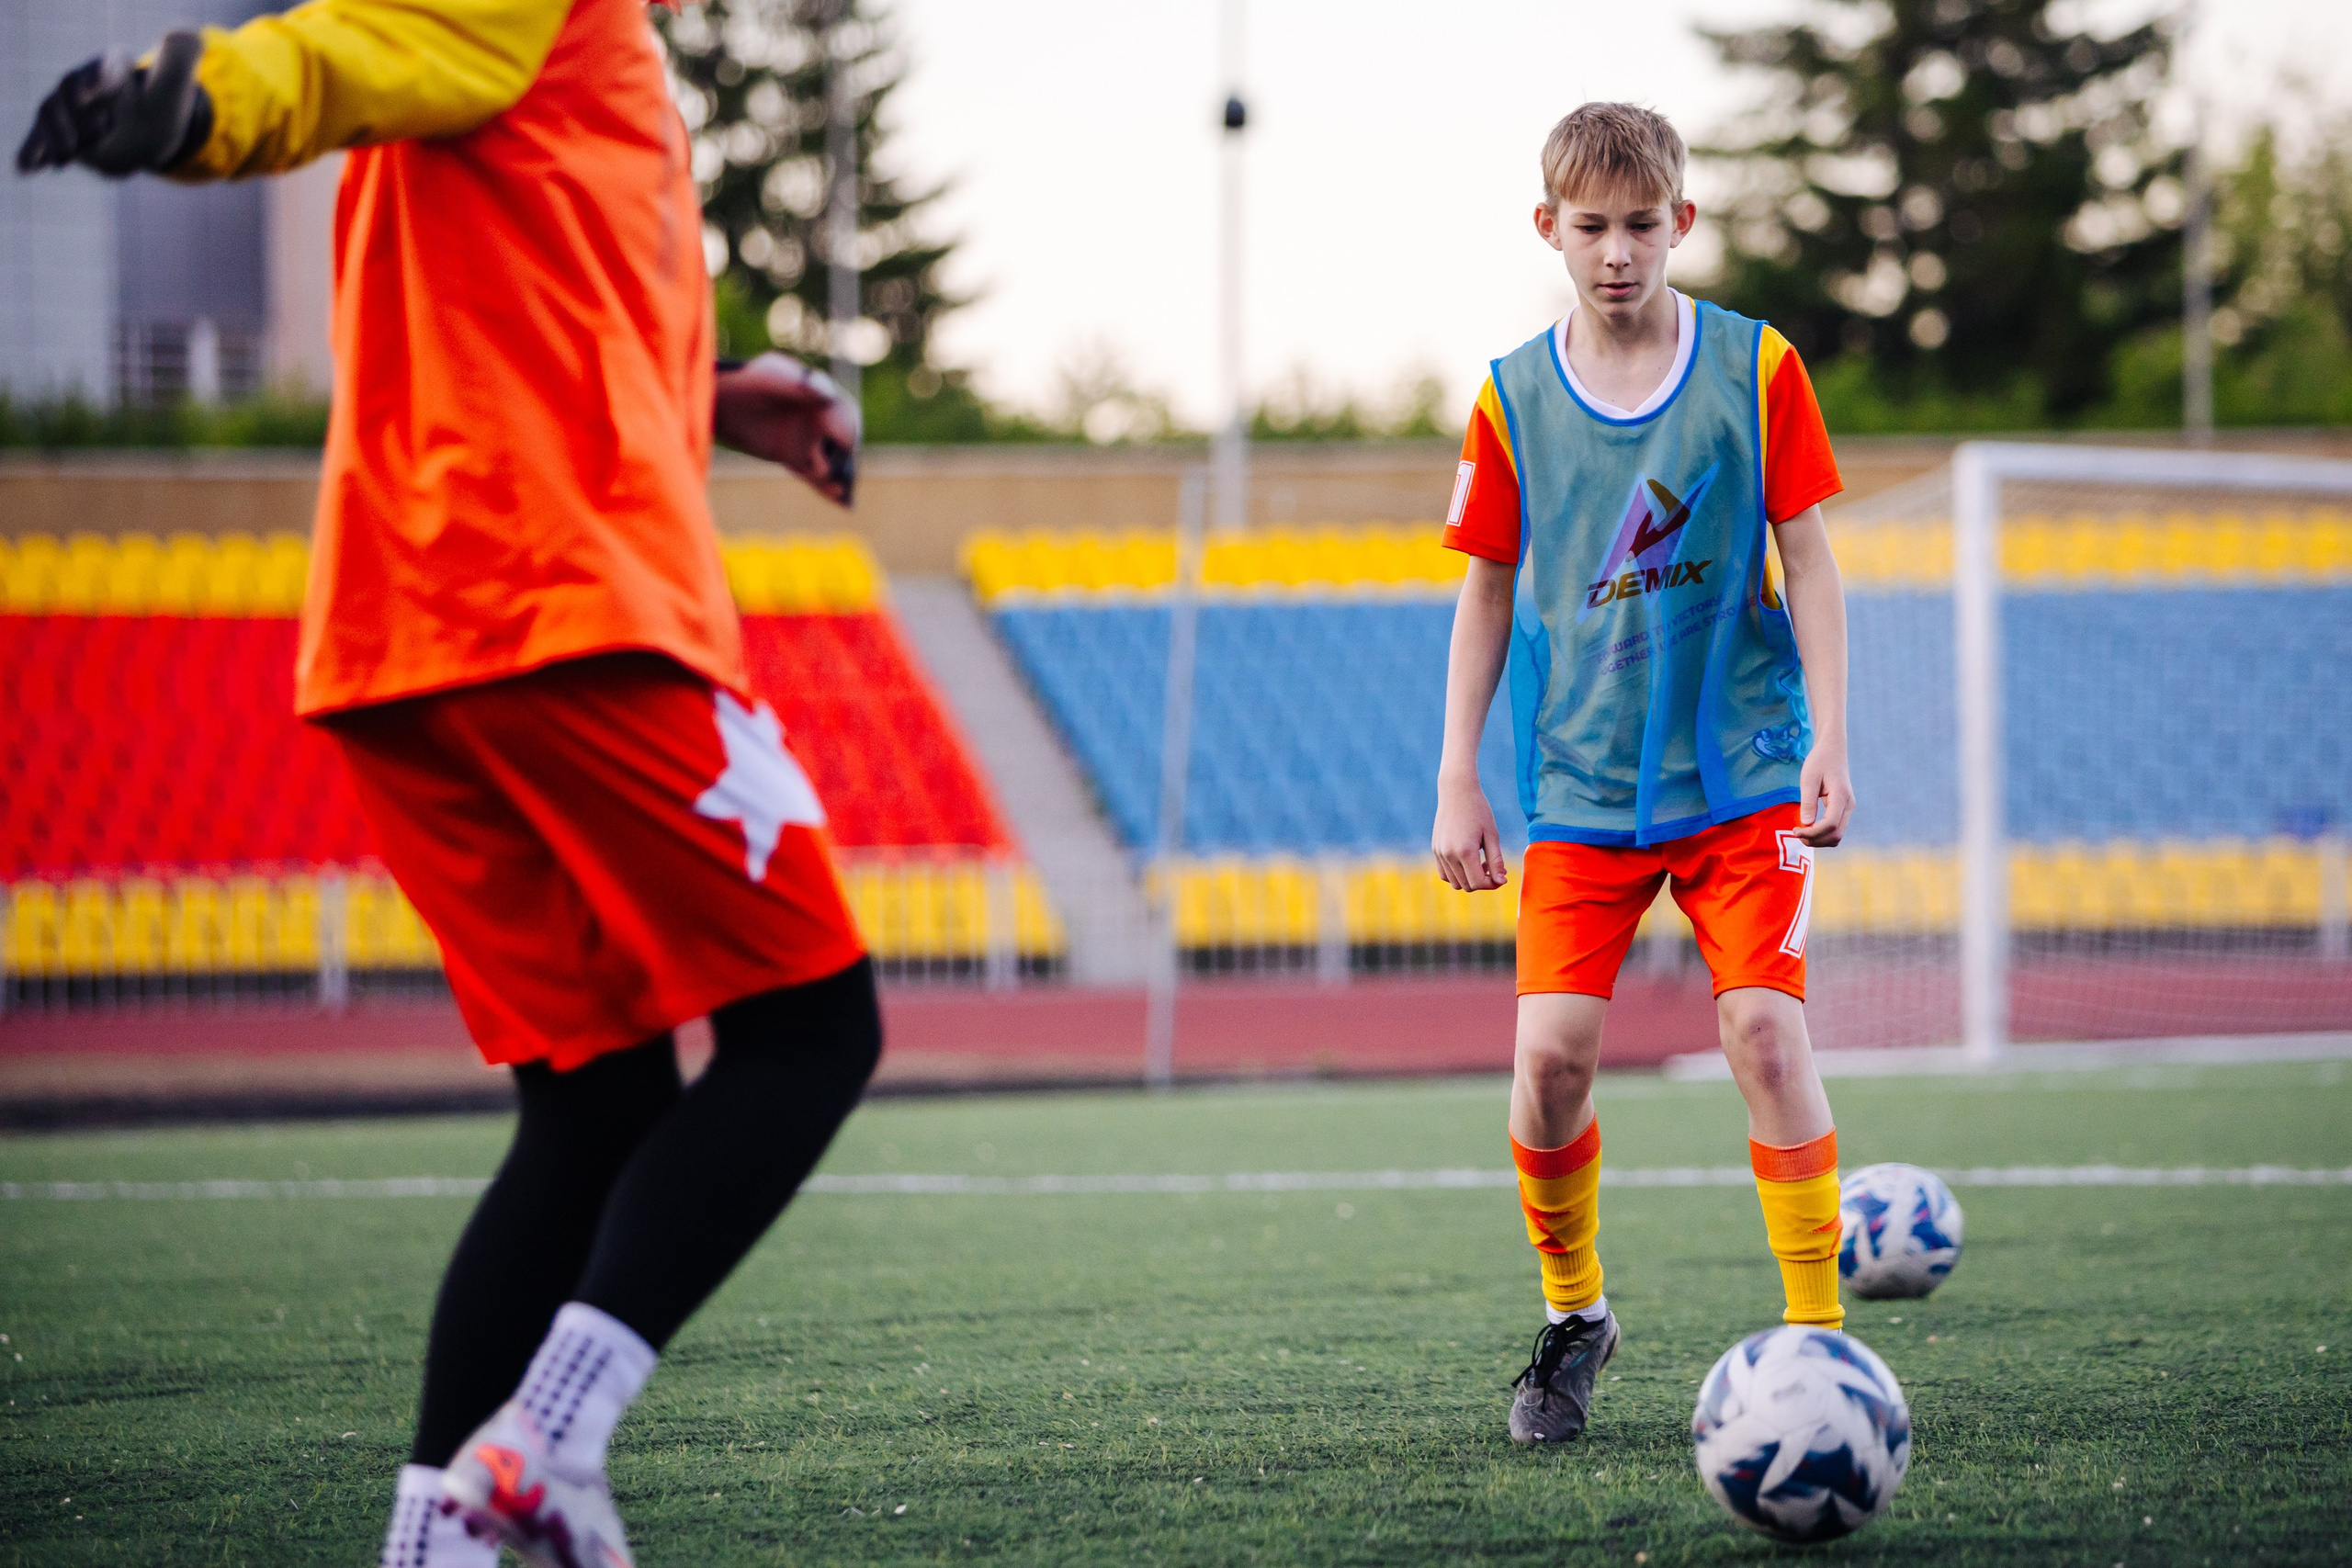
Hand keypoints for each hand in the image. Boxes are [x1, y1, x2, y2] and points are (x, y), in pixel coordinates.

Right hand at [17, 31, 211, 175]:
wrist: (148, 134)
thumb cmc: (160, 106)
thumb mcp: (175, 84)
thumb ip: (181, 54)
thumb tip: (185, 34)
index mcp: (113, 68)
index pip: (106, 67)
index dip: (103, 76)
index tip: (106, 92)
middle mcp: (83, 82)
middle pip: (70, 91)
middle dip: (82, 112)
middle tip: (103, 131)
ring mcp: (66, 107)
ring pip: (50, 114)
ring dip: (58, 134)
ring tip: (70, 154)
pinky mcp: (58, 132)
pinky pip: (39, 140)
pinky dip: (31, 152)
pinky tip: (26, 169)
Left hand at [713, 353, 860, 506]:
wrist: (720, 400)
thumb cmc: (745, 382)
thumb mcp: (769, 378)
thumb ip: (796, 384)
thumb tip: (826, 393)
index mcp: (821, 395)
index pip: (845, 415)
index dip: (847, 429)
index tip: (846, 443)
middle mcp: (821, 418)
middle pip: (844, 443)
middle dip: (847, 460)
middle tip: (845, 477)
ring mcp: (809, 439)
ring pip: (833, 463)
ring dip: (841, 478)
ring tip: (843, 495)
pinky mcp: (794, 458)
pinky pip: (816, 476)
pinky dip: (828, 490)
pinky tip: (844, 505)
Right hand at [1433, 776, 1509, 891]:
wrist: (1457, 791)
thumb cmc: (1479, 810)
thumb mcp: (1492, 835)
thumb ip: (1496, 861)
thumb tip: (1501, 881)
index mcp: (1465, 851)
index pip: (1478, 882)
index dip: (1492, 884)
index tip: (1502, 876)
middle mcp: (1449, 855)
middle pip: (1467, 885)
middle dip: (1482, 882)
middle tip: (1492, 866)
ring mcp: (1440, 853)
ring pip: (1455, 882)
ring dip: (1469, 879)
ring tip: (1480, 862)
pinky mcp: (1435, 849)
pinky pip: (1445, 873)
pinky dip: (1457, 875)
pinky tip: (1467, 861)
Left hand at [1795, 738, 1853, 846]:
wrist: (1832, 751)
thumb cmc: (1819, 761)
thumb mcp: (1809, 778)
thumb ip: (1808, 801)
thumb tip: (1806, 823)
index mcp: (1841, 797)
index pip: (1830, 825)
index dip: (1812, 833)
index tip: (1795, 830)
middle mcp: (1848, 806)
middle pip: (1836, 835)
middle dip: (1815, 840)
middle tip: (1796, 832)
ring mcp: (1848, 809)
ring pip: (1837, 836)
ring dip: (1819, 840)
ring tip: (1801, 831)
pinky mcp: (1843, 810)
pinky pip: (1835, 830)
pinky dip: (1822, 835)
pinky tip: (1808, 828)